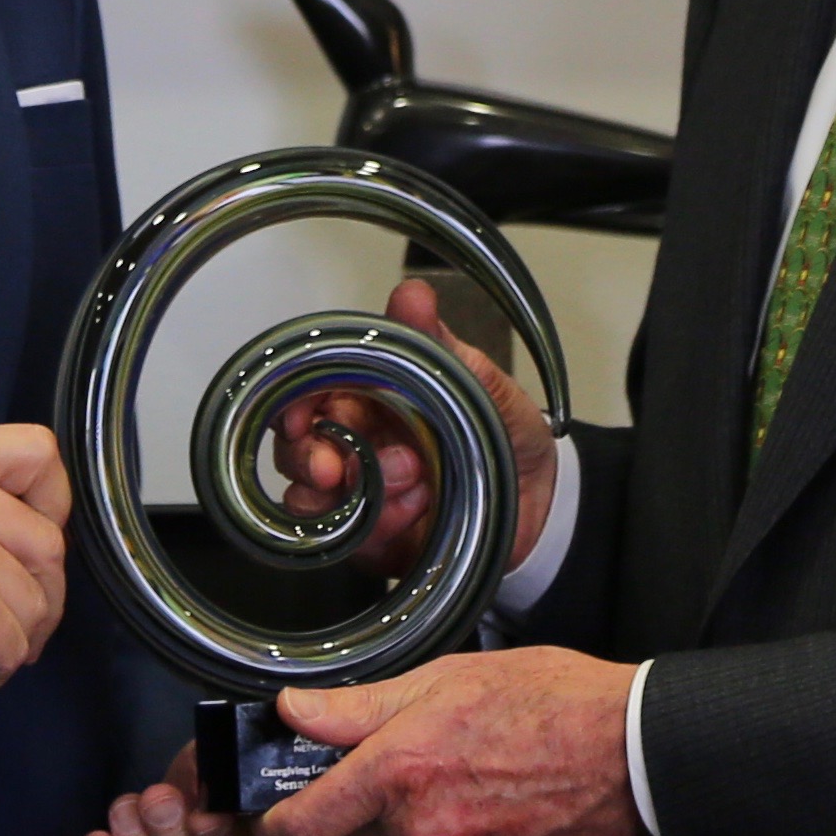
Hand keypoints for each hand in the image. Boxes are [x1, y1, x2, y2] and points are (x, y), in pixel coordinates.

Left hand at [254, 647, 638, 835]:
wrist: (634, 753)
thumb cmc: (554, 704)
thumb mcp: (446, 678)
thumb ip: (360, 705)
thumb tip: (297, 711)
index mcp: (401, 772)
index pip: (307, 823)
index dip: (278, 826)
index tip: (270, 822)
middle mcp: (424, 831)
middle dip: (366, 808)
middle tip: (409, 762)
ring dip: (420, 823)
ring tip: (471, 772)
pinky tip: (495, 801)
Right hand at [266, 280, 558, 581]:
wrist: (542, 500)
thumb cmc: (505, 432)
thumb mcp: (482, 383)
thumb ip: (440, 344)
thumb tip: (411, 294)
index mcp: (368, 397)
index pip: (306, 394)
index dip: (293, 403)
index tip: (298, 417)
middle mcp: (353, 444)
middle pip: (294, 450)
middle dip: (309, 458)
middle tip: (335, 468)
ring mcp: (357, 496)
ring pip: (310, 500)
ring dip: (355, 490)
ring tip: (413, 476)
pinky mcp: (371, 542)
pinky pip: (352, 539)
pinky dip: (382, 522)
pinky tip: (420, 507)